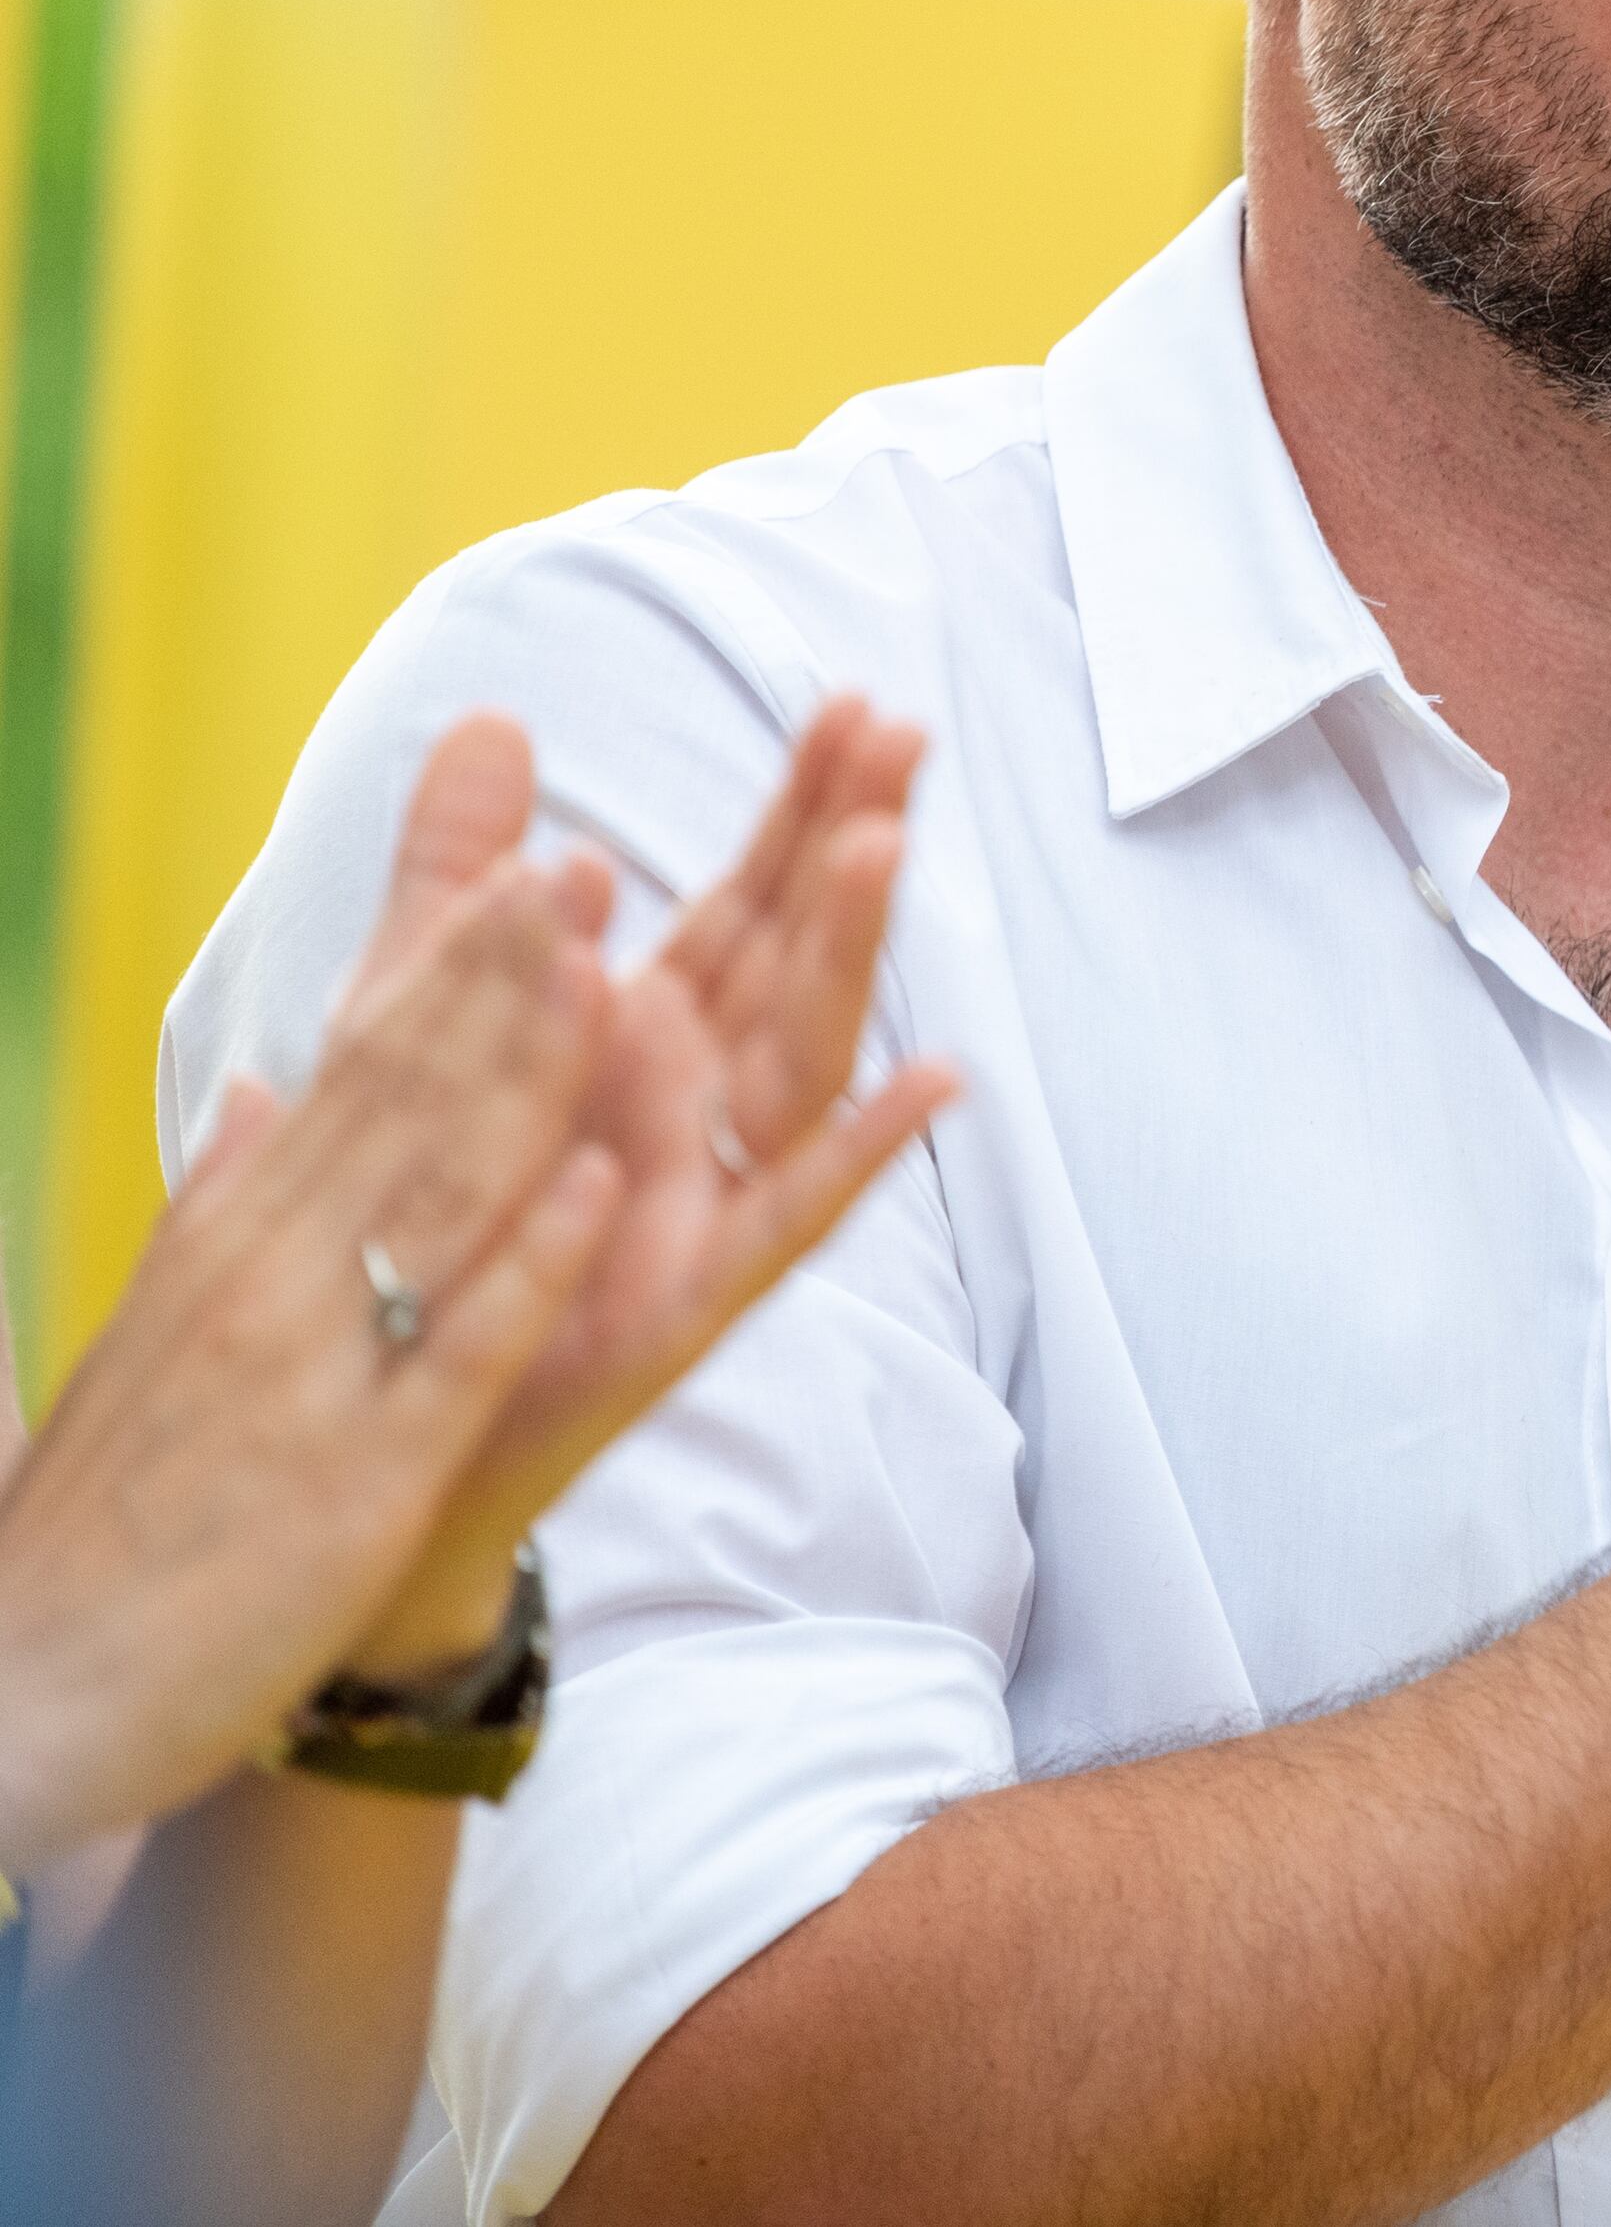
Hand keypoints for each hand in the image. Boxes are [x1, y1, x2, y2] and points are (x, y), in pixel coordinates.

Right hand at [0, 730, 616, 1871]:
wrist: (25, 1697)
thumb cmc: (115, 1525)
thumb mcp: (171, 1343)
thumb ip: (229, 1211)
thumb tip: (267, 1096)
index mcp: (240, 1249)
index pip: (368, 1082)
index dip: (460, 974)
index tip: (544, 869)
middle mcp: (271, 1283)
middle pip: (406, 1106)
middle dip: (503, 980)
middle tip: (593, 856)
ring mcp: (313, 1372)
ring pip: (434, 1193)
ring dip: (524, 1071)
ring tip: (610, 956)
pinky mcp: (352, 1477)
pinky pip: (450, 1352)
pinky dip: (521, 1265)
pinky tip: (595, 1185)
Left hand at [348, 701, 963, 1675]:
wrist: (365, 1428)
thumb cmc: (419, 1224)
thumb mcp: (418, 1018)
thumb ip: (464, 875)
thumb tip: (494, 720)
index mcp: (639, 1041)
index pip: (740, 906)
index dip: (795, 807)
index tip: (852, 706)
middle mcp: (693, 1111)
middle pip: (790, 961)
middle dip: (843, 846)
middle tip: (899, 739)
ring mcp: (701, 1200)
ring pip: (798, 1063)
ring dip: (844, 957)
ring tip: (878, 850)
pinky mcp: (683, 1297)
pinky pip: (790, 1217)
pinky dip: (860, 1151)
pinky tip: (932, 1083)